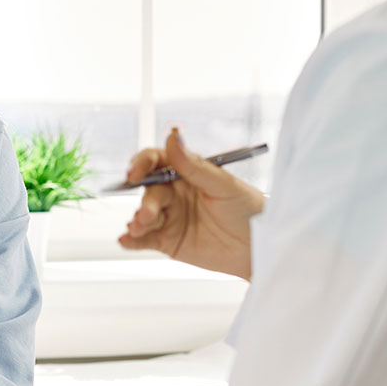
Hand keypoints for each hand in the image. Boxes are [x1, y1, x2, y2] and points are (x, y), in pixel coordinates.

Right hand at [117, 128, 266, 278]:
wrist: (260, 248)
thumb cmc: (249, 211)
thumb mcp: (224, 185)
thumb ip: (195, 166)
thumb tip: (173, 137)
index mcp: (187, 173)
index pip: (156, 162)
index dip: (142, 164)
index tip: (135, 172)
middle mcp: (175, 193)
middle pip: (149, 191)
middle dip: (146, 202)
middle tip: (148, 215)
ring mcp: (170, 217)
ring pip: (144, 215)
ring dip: (137, 221)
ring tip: (138, 228)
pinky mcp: (169, 241)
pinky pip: (146, 239)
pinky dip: (133, 240)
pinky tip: (126, 240)